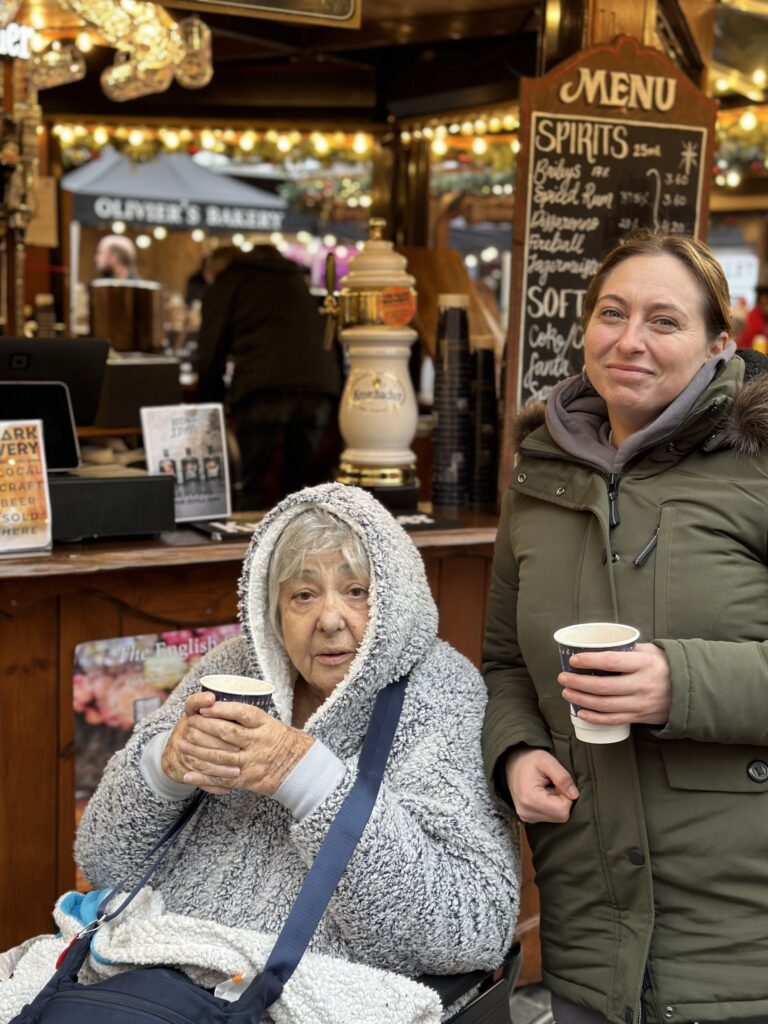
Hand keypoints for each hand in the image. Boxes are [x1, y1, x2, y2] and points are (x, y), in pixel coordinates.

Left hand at [168, 696, 313, 796]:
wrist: (302, 768)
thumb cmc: (285, 742)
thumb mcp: (272, 724)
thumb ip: (251, 719)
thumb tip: (223, 708)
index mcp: (265, 725)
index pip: (241, 713)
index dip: (221, 710)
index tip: (204, 707)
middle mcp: (259, 742)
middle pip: (227, 733)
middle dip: (204, 727)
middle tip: (188, 723)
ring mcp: (253, 761)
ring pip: (220, 756)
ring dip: (197, 751)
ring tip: (181, 744)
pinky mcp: (248, 779)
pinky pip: (222, 779)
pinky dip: (204, 777)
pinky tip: (188, 774)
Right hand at [505, 747, 578, 823]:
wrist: (512, 764)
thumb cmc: (530, 760)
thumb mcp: (547, 761)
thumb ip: (562, 777)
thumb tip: (574, 795)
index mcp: (530, 799)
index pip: (562, 811)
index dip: (566, 796)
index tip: (558, 783)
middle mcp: (526, 813)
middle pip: (560, 816)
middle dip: (562, 799)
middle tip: (552, 784)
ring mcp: (526, 818)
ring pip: (556, 817)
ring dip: (557, 803)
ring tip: (546, 788)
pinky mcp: (528, 819)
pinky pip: (549, 817)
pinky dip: (551, 806)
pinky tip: (543, 794)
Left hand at [558, 642, 670, 726]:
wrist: (691, 690)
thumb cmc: (664, 665)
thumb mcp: (650, 650)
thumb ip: (627, 648)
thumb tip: (598, 645)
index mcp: (644, 663)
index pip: (612, 661)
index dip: (590, 661)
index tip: (573, 660)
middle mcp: (642, 684)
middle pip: (604, 687)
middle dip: (578, 683)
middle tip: (563, 678)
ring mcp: (641, 703)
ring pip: (606, 705)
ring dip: (582, 700)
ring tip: (567, 693)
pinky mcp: (640, 716)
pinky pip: (614, 720)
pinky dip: (595, 718)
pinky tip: (581, 712)